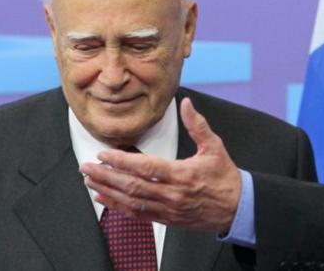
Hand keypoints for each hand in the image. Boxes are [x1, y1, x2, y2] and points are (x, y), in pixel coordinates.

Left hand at [80, 97, 241, 231]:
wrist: (237, 208)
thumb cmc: (225, 177)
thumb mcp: (214, 147)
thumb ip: (197, 125)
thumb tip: (187, 103)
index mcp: (182, 174)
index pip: (146, 167)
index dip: (122, 161)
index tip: (104, 154)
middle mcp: (172, 194)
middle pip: (132, 186)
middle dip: (106, 176)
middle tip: (86, 167)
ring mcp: (168, 209)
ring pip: (131, 202)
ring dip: (108, 191)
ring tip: (90, 180)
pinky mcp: (167, 219)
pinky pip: (138, 215)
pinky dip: (118, 207)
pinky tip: (104, 198)